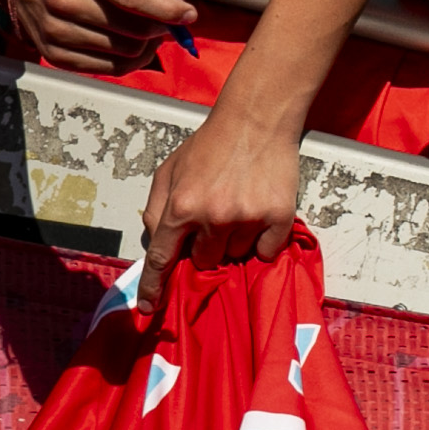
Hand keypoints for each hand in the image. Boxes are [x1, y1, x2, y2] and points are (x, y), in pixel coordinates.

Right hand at [4, 0, 197, 75]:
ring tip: (148, 31)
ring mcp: (55, 32)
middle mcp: (63, 2)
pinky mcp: (53, 55)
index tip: (189, 13)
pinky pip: (108, 69)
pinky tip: (132, 46)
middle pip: (132, 30)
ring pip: (125, 53)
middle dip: (160, 28)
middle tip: (169, 21)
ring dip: (147, 46)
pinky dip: (129, 61)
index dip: (166, 9)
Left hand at [141, 108, 301, 282]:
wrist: (256, 120)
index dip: (155, 287)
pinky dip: (262, 240)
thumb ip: (156, 208)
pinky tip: (259, 214)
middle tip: (215, 217)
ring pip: (236, 256)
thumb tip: (158, 242)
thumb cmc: (210, 144)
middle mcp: (213, 218)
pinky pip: (266, 252)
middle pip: (205, 261)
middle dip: (206, 246)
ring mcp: (247, 220)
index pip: (162, 259)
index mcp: (180, 206)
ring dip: (235, 240)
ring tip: (238, 207)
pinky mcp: (278, 218)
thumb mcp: (169, 170)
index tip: (151, 309)